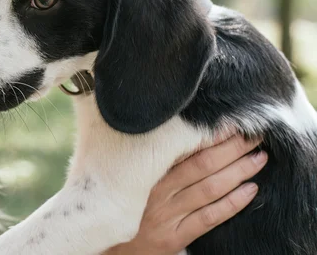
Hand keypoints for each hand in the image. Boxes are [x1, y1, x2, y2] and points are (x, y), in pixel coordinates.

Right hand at [105, 134, 266, 254]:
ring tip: (258, 158)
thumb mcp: (126, 178)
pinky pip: (209, 217)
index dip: (211, 134)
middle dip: (232, 148)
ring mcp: (166, 215)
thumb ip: (145, 158)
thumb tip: (172, 132)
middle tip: (254, 135)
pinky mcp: (174, 237)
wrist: (105, 246)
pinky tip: (250, 191)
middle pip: (202, 165)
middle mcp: (156, 191)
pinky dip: (232, 203)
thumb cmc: (118, 205)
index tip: (231, 121)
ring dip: (239, 171)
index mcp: (145, 172)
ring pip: (210, 188)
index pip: (183, 147)